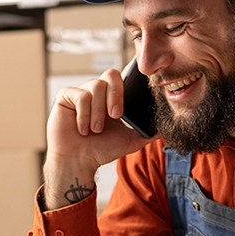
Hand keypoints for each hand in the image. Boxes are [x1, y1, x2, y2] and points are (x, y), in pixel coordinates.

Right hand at [43, 69, 154, 209]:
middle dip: (116, 95)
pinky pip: (80, 95)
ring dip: (99, 112)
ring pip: (96, 87)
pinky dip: (84, 114)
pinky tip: (82, 129)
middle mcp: (97, 91)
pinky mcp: (66, 96)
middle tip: (117, 116)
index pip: (124, 76)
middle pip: (111, 74)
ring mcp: (81, 91)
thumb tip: (168, 127)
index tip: (137, 81)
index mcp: (113, 97)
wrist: (79, 161)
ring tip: (96, 130)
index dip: (130, 74)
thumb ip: (150, 132)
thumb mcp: (131, 140)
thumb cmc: (101, 150)